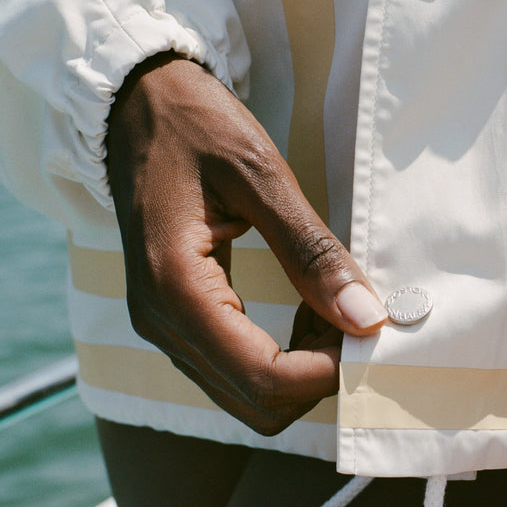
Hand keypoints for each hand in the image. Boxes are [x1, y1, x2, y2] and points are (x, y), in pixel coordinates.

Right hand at [105, 53, 386, 434]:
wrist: (136, 103)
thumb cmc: (196, 124)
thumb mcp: (261, 174)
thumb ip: (312, 251)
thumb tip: (366, 317)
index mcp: (176, 286)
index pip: (262, 377)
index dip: (326, 372)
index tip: (369, 332)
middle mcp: (160, 321)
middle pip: (255, 403)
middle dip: (316, 376)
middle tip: (353, 319)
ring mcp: (162, 325)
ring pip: (246, 394)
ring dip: (301, 368)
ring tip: (332, 309)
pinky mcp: (175, 319)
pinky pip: (234, 368)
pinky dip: (281, 356)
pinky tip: (306, 311)